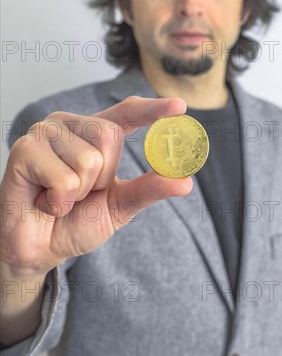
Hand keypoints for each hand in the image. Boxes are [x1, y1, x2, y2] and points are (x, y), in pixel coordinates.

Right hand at [0, 96, 192, 273]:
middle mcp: (68, 126)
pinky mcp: (23, 150)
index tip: (179, 106)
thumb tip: (185, 182)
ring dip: (78, 194)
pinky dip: (59, 202)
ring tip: (59, 198)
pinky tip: (45, 202)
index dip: (152, 109)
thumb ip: (148, 190)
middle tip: (80, 193)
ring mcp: (44, 134)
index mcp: (92, 133)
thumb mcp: (119, 206)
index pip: (126, 113)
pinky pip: (63, 178)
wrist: (37, 249)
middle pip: (109, 137)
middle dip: (102, 178)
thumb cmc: (74, 222)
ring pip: (88, 160)